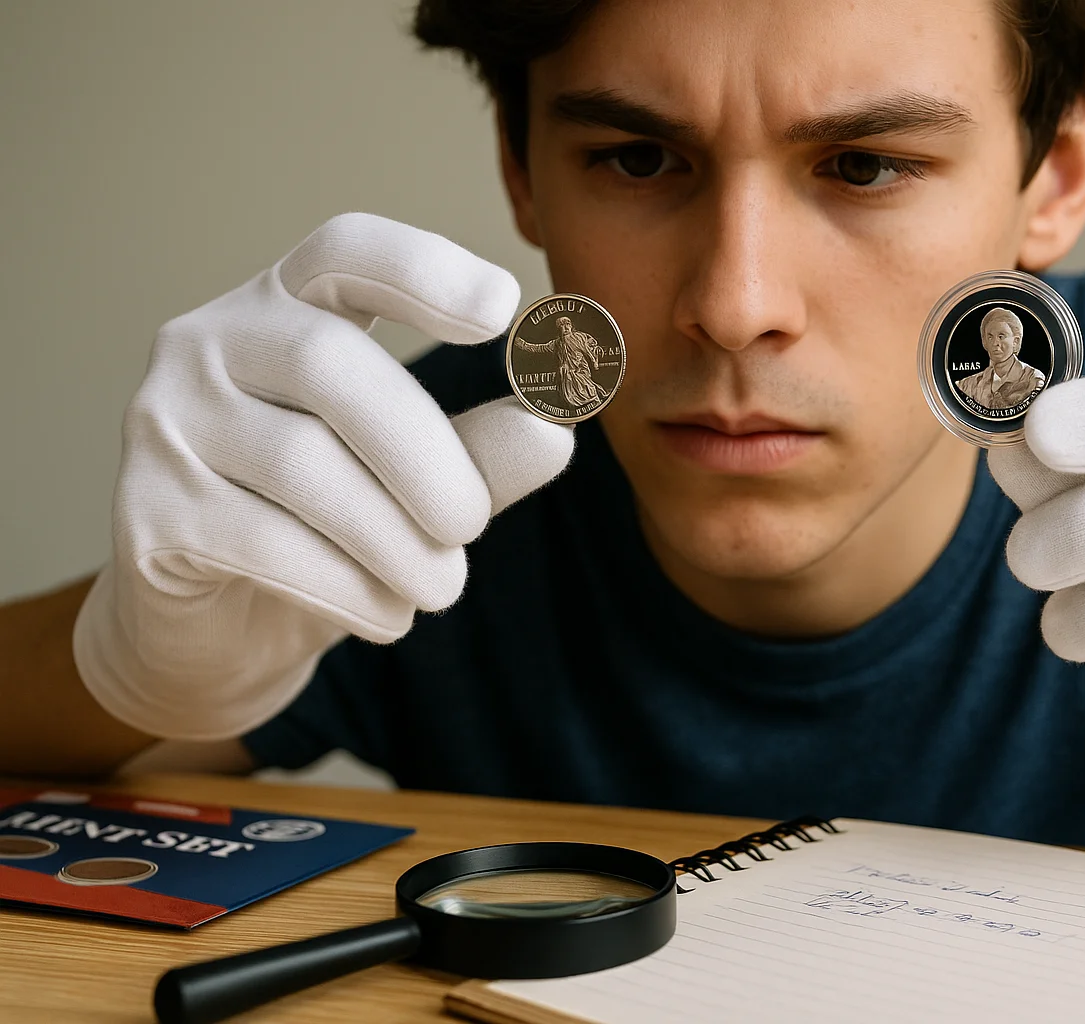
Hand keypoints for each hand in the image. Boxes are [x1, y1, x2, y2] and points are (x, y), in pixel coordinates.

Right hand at [73, 213, 573, 740]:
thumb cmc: (332, 527)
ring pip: (302, 462)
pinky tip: (386, 614)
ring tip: (441, 585)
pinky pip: (263, 540)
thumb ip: (483, 451)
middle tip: (472, 524)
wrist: (222, 629)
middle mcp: (210, 341)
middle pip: (330, 364)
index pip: (344, 250)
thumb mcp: (418, 483)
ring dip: (395, 539)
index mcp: (287, 305)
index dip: (422, 268)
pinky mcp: (146, 509)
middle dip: (425, 453)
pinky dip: (347, 586)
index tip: (503, 309)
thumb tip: (555, 426)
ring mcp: (164, 419)